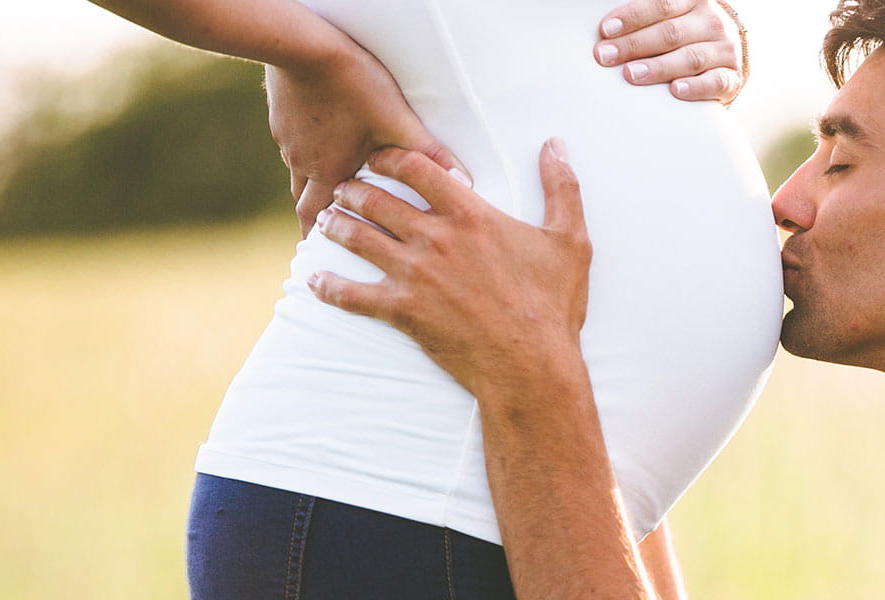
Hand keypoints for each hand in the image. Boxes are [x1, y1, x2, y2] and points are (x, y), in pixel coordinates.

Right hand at [267, 46, 466, 235]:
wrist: (305, 47)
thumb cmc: (353, 85)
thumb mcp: (397, 120)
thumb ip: (428, 154)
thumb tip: (462, 181)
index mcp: (329, 172)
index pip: (320, 219)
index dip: (322, 240)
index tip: (324, 259)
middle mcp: (304, 163)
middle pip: (303, 204)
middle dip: (314, 222)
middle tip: (322, 236)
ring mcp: (288, 142)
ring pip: (296, 176)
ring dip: (310, 187)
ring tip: (325, 194)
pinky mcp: (281, 120)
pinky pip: (292, 147)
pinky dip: (306, 155)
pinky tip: (318, 145)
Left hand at [306, 141, 590, 390]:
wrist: (531, 365)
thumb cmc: (553, 305)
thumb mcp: (570, 240)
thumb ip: (562, 187)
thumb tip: (556, 145)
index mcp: (470, 214)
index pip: (415, 168)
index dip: (388, 157)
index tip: (376, 158)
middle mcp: (435, 238)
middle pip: (376, 199)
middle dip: (353, 189)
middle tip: (343, 189)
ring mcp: (415, 275)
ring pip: (358, 238)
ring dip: (334, 226)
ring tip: (325, 222)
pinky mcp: (402, 311)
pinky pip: (351, 295)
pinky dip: (328, 287)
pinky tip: (314, 281)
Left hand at [595, 0, 746, 102]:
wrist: (725, 52)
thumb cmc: (685, 32)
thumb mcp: (671, 15)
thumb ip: (646, 16)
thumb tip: (604, 29)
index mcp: (693, 0)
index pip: (661, 4)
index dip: (632, 17)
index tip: (606, 30)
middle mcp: (711, 21)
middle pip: (670, 32)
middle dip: (635, 44)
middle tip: (606, 56)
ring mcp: (724, 49)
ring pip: (690, 57)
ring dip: (658, 67)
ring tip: (631, 74)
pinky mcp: (732, 76)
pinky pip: (715, 82)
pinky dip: (696, 87)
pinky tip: (675, 90)